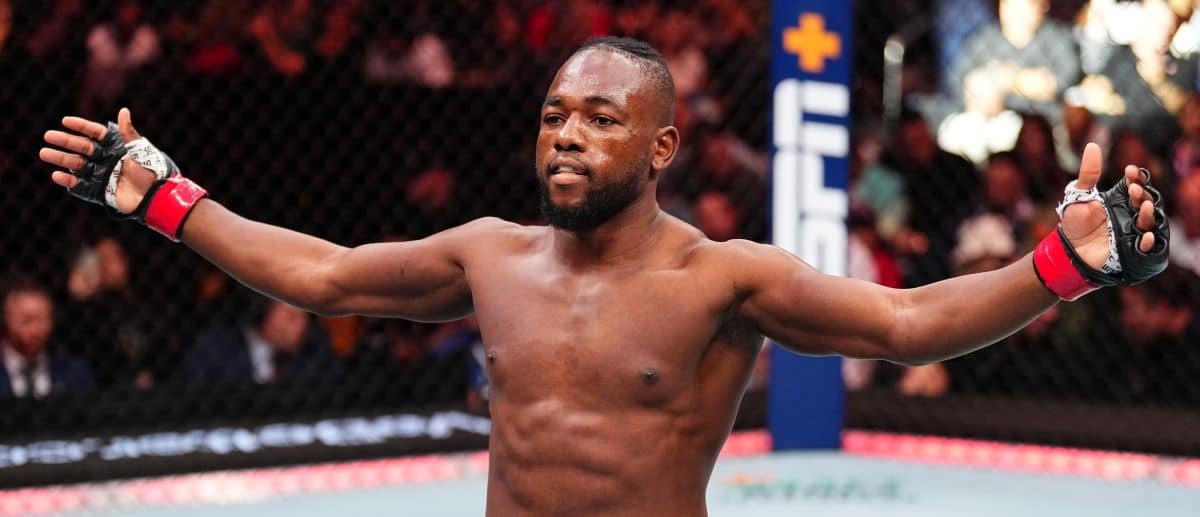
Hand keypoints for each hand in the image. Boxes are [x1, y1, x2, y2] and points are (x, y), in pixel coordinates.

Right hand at [40, 108, 157, 212]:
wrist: (156, 196)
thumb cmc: (152, 171)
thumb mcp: (141, 150)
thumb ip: (129, 133)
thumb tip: (124, 111)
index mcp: (116, 147)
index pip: (96, 133)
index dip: (81, 126)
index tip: (66, 121)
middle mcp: (106, 159)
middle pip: (82, 147)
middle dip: (65, 141)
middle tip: (48, 136)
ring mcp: (101, 174)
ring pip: (77, 165)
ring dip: (61, 159)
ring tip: (44, 153)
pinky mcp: (99, 191)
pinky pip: (81, 186)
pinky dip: (69, 181)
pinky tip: (57, 175)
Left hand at [1060, 142, 1157, 269]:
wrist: (1068, 249)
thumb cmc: (1075, 221)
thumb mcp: (1079, 195)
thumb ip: (1088, 173)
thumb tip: (1092, 145)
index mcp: (1120, 199)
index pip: (1135, 185)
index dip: (1136, 178)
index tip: (1130, 171)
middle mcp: (1130, 213)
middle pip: (1145, 201)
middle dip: (1142, 194)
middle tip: (1133, 190)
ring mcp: (1132, 231)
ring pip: (1149, 221)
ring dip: (1149, 213)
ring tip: (1144, 205)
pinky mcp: (1132, 249)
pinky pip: (1146, 246)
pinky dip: (1148, 242)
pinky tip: (1146, 236)